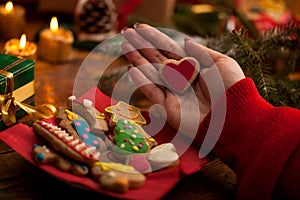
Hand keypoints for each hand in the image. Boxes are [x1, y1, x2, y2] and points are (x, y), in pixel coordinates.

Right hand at [121, 24, 244, 136]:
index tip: (140, 27)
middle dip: (141, 45)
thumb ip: (201, 51)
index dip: (154, 38)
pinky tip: (131, 69)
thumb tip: (185, 41)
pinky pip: (152, 91)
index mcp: (192, 66)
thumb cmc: (230, 88)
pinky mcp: (167, 107)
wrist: (233, 116)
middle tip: (126, 32)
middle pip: (156, 58)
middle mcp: (180, 78)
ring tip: (125, 45)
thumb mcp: (221, 63)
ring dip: (137, 59)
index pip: (169, 48)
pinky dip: (141, 81)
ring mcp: (172, 92)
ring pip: (150, 72)